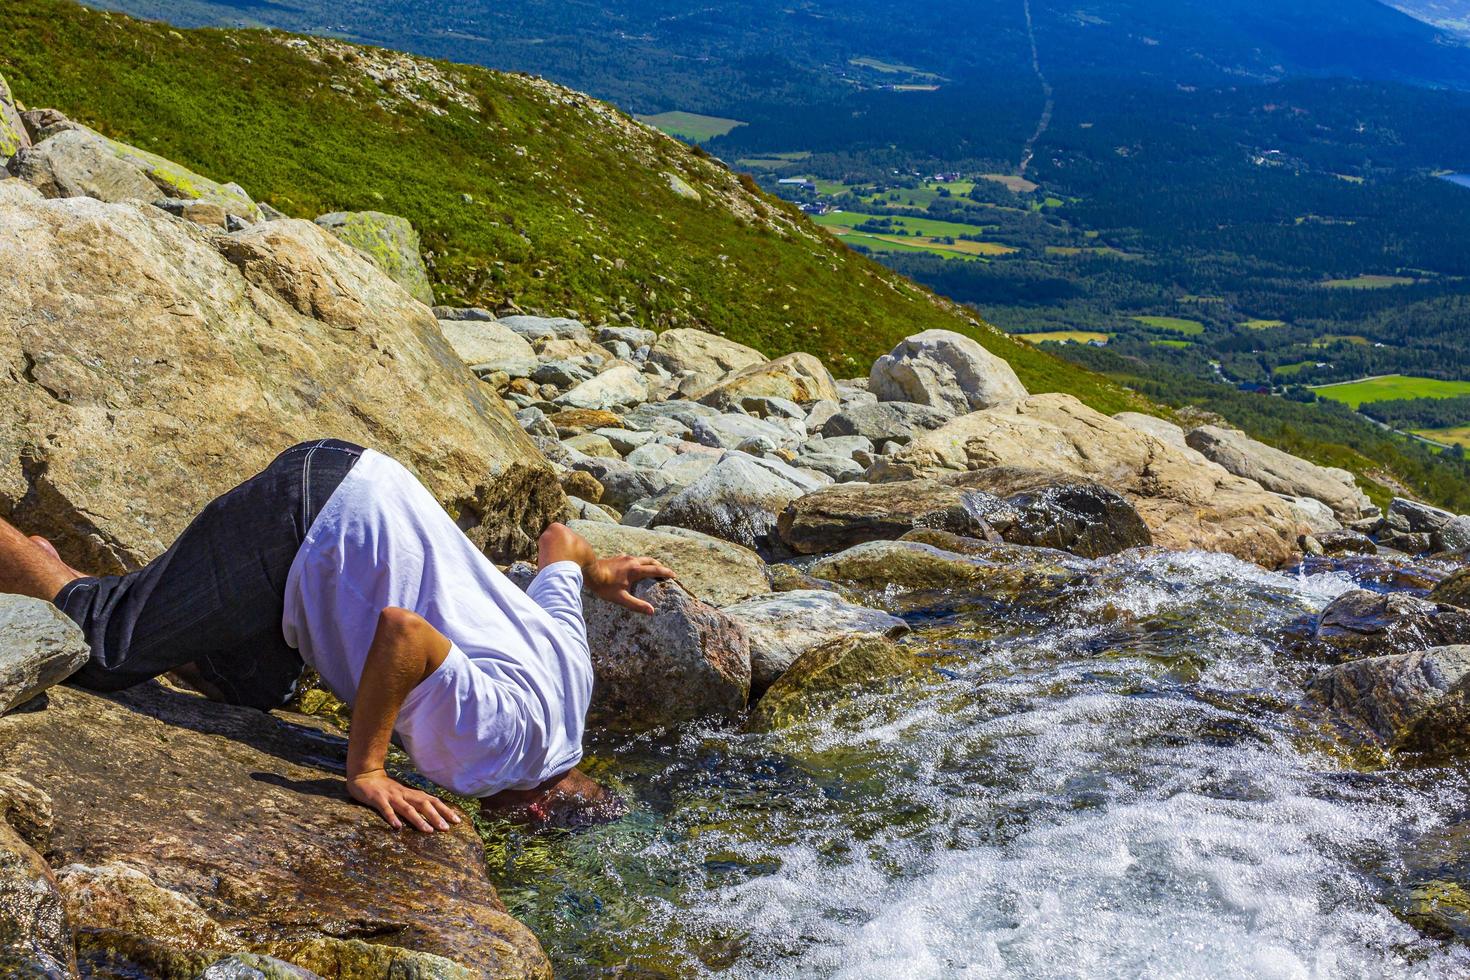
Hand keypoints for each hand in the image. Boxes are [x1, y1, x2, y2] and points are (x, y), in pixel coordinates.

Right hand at [346, 769, 461, 831]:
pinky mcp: (378, 799)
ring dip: (418, 819)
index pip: (433, 801)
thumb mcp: (404, 794)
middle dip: (436, 816)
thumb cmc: (387, 789)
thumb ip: (415, 802)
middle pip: (423, 804)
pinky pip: (386, 809)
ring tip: (428, 830)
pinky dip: (392, 817)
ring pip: (407, 808)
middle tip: (446, 828)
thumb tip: (433, 814)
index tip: (457, 821)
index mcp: (412, 794)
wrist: (365, 776)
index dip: (445, 810)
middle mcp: (404, 794)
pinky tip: (397, 827)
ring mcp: (391, 797)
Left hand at [585, 554, 675, 613]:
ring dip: (650, 563)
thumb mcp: (621, 598)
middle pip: (651, 561)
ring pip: (642, 558)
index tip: (674, 575)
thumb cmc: (604, 586)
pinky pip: (633, 559)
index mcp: (636, 570)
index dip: (666, 573)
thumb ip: (636, 605)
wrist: (589, 571)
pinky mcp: (618, 557)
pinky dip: (640, 563)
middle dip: (660, 566)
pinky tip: (634, 568)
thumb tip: (652, 611)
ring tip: (652, 570)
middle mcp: (633, 561)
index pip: (656, 570)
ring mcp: (625, 558)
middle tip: (665, 572)